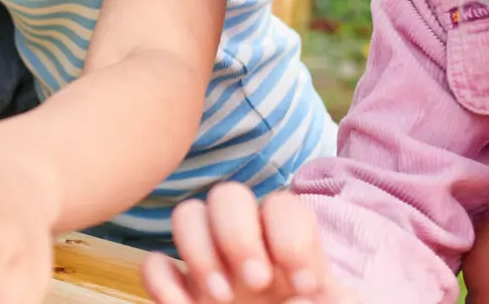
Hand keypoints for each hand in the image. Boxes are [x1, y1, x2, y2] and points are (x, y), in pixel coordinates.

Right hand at [142, 185, 353, 303]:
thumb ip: (335, 303)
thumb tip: (301, 297)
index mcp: (289, 247)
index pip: (283, 206)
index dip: (292, 238)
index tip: (305, 287)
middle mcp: (247, 246)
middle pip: (228, 195)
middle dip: (238, 235)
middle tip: (256, 284)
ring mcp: (209, 265)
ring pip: (187, 215)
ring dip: (200, 251)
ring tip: (221, 299)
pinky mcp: (179, 292)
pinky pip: (153, 263)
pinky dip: (161, 281)